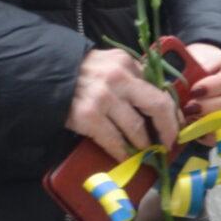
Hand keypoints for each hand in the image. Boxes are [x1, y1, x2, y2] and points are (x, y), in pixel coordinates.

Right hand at [66, 47, 182, 161]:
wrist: (44, 75)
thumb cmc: (80, 74)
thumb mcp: (109, 65)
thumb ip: (131, 78)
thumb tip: (159, 106)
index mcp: (127, 62)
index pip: (159, 88)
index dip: (173, 111)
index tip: (177, 126)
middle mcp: (119, 78)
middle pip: (157, 106)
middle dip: (168, 129)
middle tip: (168, 144)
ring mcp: (104, 97)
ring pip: (137, 129)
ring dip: (144, 144)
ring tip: (145, 151)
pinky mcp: (89, 117)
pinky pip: (115, 141)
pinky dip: (123, 153)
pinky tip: (125, 157)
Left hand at [178, 43, 220, 132]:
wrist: (204, 76)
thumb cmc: (200, 65)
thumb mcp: (196, 58)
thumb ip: (192, 67)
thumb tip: (180, 79)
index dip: (216, 86)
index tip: (194, 91)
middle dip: (211, 107)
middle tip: (189, 108)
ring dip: (210, 122)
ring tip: (188, 119)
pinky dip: (209, 135)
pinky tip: (194, 130)